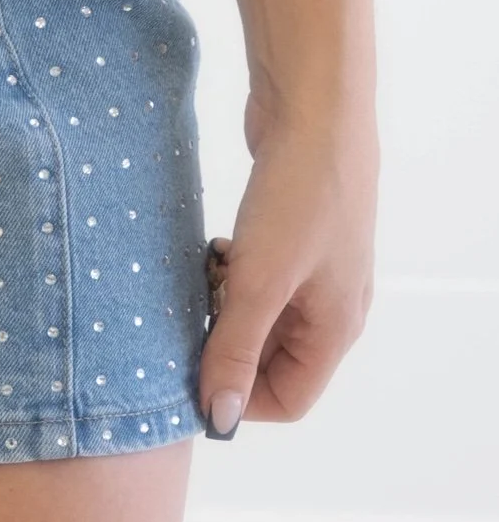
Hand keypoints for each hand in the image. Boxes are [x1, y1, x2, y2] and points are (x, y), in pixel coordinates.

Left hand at [197, 83, 378, 436]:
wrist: (314, 103)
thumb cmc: (298, 193)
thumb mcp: (262, 279)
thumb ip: (236, 349)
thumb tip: (219, 418)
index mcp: (336, 326)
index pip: (290, 398)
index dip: (239, 399)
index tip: (187, 375)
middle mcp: (331, 302)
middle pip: (271, 356)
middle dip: (226, 344)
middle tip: (185, 319)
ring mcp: (312, 263)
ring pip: (259, 311)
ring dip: (223, 304)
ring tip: (201, 277)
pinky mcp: (290, 229)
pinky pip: (255, 272)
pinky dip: (229, 270)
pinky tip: (211, 247)